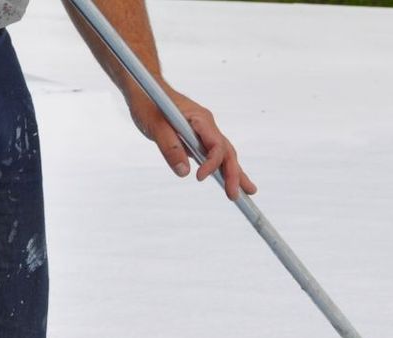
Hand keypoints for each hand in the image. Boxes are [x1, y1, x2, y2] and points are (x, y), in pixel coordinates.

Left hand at [129, 88, 256, 199]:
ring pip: (225, 154)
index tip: (199, 178)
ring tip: (247, 191)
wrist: (145, 87)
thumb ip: (170, 148)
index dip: (212, 164)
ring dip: (235, 173)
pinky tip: (230, 180)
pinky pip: (216, 154)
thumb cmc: (148, 102)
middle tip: (236, 196)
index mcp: (200, 119)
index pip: (216, 145)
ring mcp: (205, 131)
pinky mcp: (198, 137)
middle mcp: (207, 125)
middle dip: (234, 174)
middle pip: (227, 152)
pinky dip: (224, 168)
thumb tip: (184, 172)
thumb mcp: (155, 126)